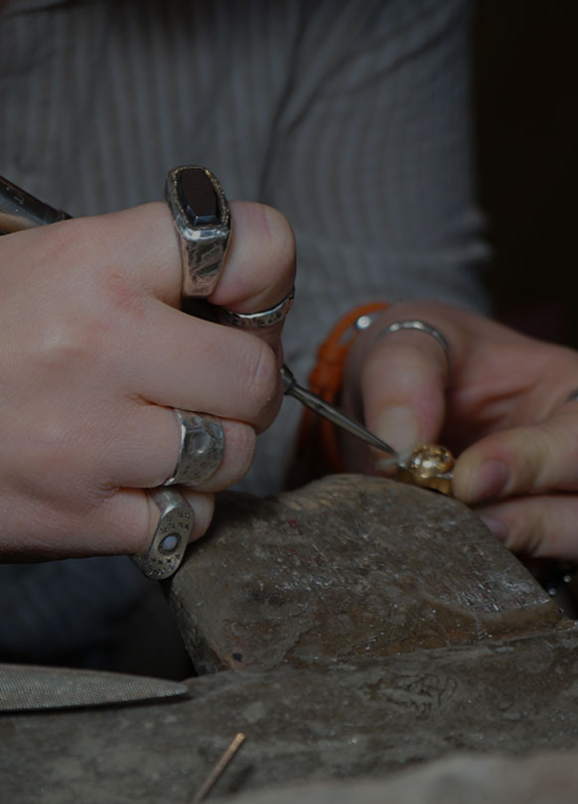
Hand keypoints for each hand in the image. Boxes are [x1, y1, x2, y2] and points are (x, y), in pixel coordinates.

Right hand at [0, 200, 293, 559]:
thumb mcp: (48, 267)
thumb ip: (149, 271)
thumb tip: (256, 291)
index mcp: (92, 264)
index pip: (251, 245)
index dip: (263, 274)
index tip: (242, 298)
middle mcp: (96, 347)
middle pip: (257, 376)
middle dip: (246, 385)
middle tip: (206, 383)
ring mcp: (88, 442)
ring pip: (232, 455)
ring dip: (211, 452)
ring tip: (154, 434)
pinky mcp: (80, 519)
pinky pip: (191, 519)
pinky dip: (175, 507)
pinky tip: (127, 483)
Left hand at [343, 301, 577, 566]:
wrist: (394, 395)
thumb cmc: (424, 357)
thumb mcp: (407, 339)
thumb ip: (403, 377)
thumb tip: (406, 446)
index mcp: (575, 394)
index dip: (538, 465)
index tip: (467, 479)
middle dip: (545, 527)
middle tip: (472, 523)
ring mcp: (564, 518)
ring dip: (528, 561)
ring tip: (459, 544)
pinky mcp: (530, 557)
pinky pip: (537, 588)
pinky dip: (496, 583)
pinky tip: (447, 562)